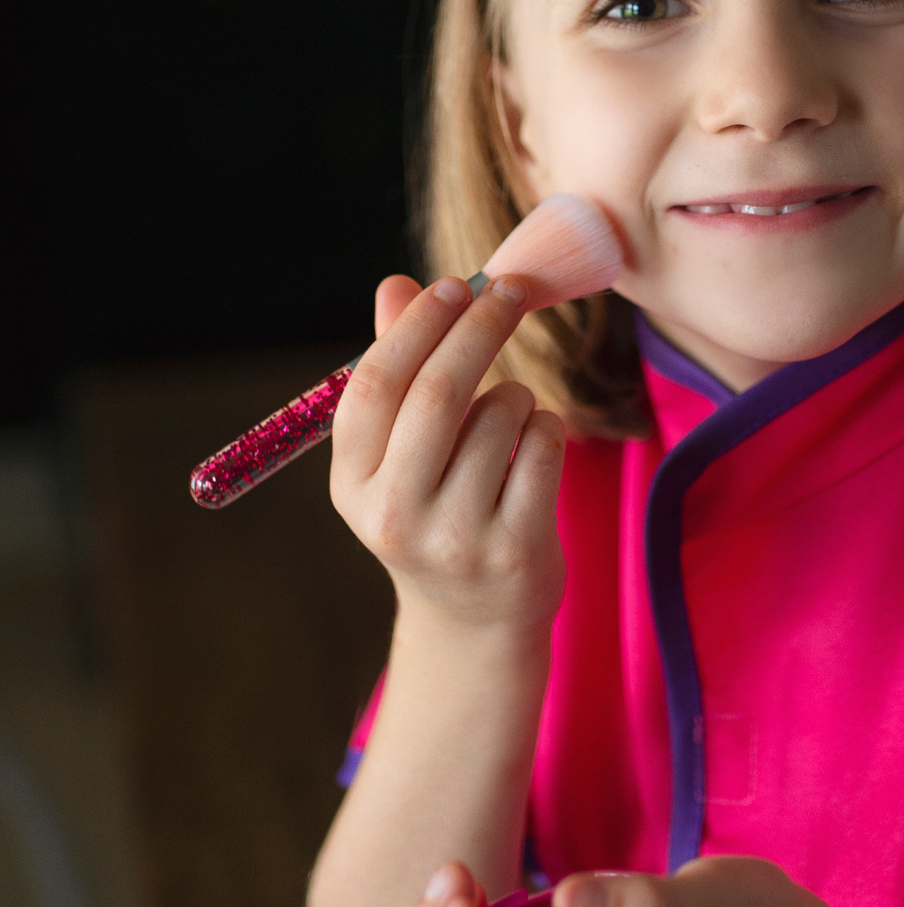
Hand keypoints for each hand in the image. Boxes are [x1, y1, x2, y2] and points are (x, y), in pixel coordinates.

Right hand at [329, 273, 564, 632]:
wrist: (475, 621)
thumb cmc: (437, 513)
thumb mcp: (400, 456)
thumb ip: (400, 372)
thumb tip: (395, 285)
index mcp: (354, 484)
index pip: (375, 386)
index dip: (416, 326)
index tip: (454, 285)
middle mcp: (395, 515)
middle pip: (438, 393)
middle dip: (479, 327)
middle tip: (509, 290)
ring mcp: (455, 537)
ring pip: (500, 416)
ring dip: (517, 393)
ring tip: (512, 415)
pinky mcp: (514, 549)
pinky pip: (543, 448)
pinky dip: (548, 427)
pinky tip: (536, 446)